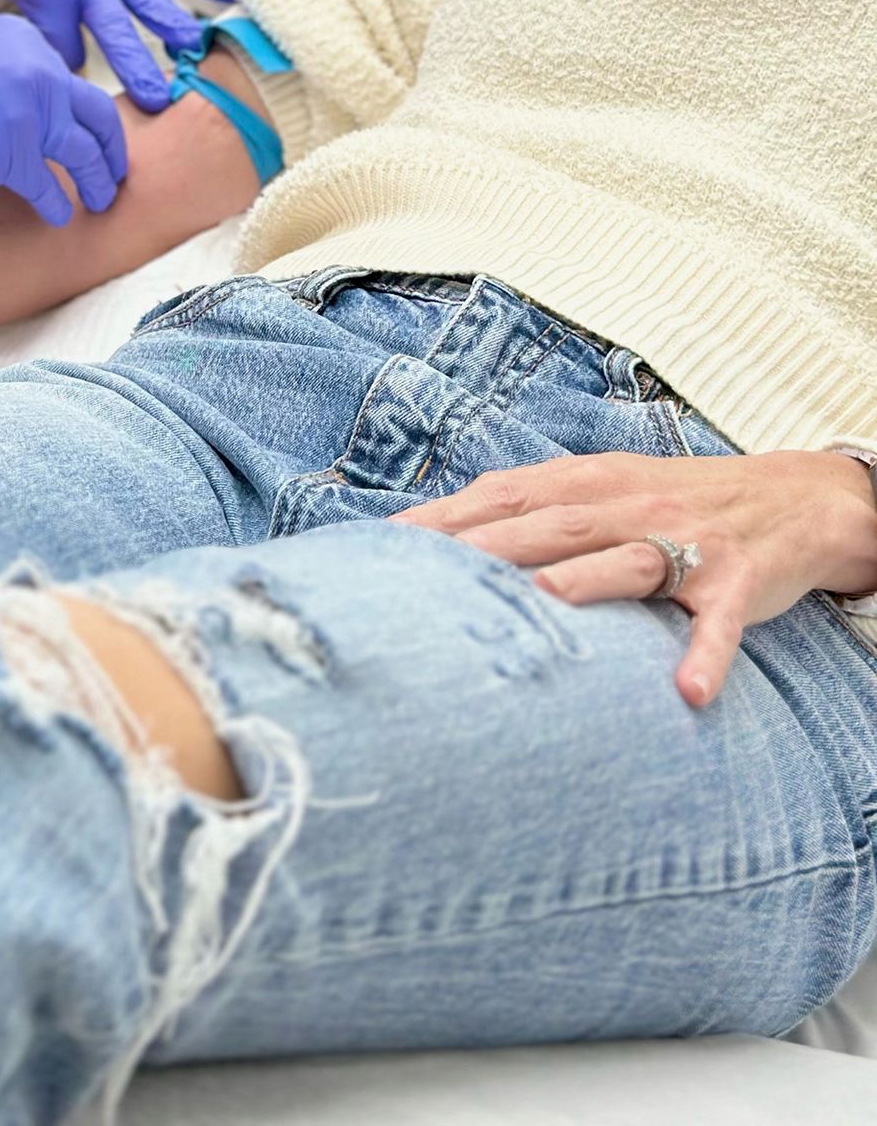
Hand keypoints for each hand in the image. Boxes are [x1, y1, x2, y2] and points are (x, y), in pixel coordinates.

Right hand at [0, 13, 128, 222]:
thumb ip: (7, 71)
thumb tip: (29, 108)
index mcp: (27, 40)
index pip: (72, 82)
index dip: (82, 116)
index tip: (89, 136)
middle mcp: (38, 70)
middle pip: (96, 113)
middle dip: (111, 148)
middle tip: (114, 170)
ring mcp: (29, 110)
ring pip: (84, 153)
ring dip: (96, 181)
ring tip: (98, 200)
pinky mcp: (10, 151)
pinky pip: (48, 185)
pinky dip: (57, 205)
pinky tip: (58, 215)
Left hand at [394, 448, 876, 705]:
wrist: (791, 497)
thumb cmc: (670, 501)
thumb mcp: (599, 488)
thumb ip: (529, 507)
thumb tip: (438, 532)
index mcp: (585, 482)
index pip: (501, 494)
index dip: (445, 518)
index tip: (383, 544)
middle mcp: (626, 505)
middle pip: (549, 524)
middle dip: (487, 546)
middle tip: (426, 577)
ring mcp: (683, 542)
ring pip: (626, 560)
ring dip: (583, 582)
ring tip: (540, 606)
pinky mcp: (735, 581)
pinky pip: (718, 622)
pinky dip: (706, 653)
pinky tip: (688, 691)